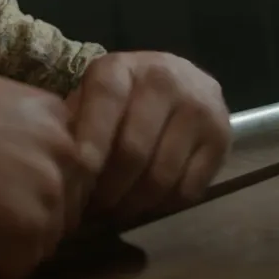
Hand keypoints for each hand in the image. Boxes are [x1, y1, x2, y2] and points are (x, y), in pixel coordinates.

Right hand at [0, 63, 85, 278]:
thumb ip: (26, 128)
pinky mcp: (26, 240)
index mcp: (58, 118)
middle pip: (65, 203)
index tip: (3, 181)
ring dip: (10, 235)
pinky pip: (18, 263)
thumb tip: (25, 158)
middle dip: (29, 208)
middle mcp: (66, 157)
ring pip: (44, 236)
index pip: (69, 166)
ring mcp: (50, 200)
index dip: (34, 179)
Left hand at [65, 51, 230, 225]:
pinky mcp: (221, 137)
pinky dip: (165, 205)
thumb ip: (74, 123)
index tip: (78, 177)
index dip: (90, 146)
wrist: (180, 78)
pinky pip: (189, 187)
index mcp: (121, 68)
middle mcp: (164, 80)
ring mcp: (198, 108)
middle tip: (95, 209)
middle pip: (134, 150)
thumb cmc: (120, 96)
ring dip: (135, 203)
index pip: (105, 106)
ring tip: (117, 211)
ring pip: (162, 175)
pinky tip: (148, 204)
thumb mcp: (91, 95)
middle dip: (110, 188)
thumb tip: (57, 168)